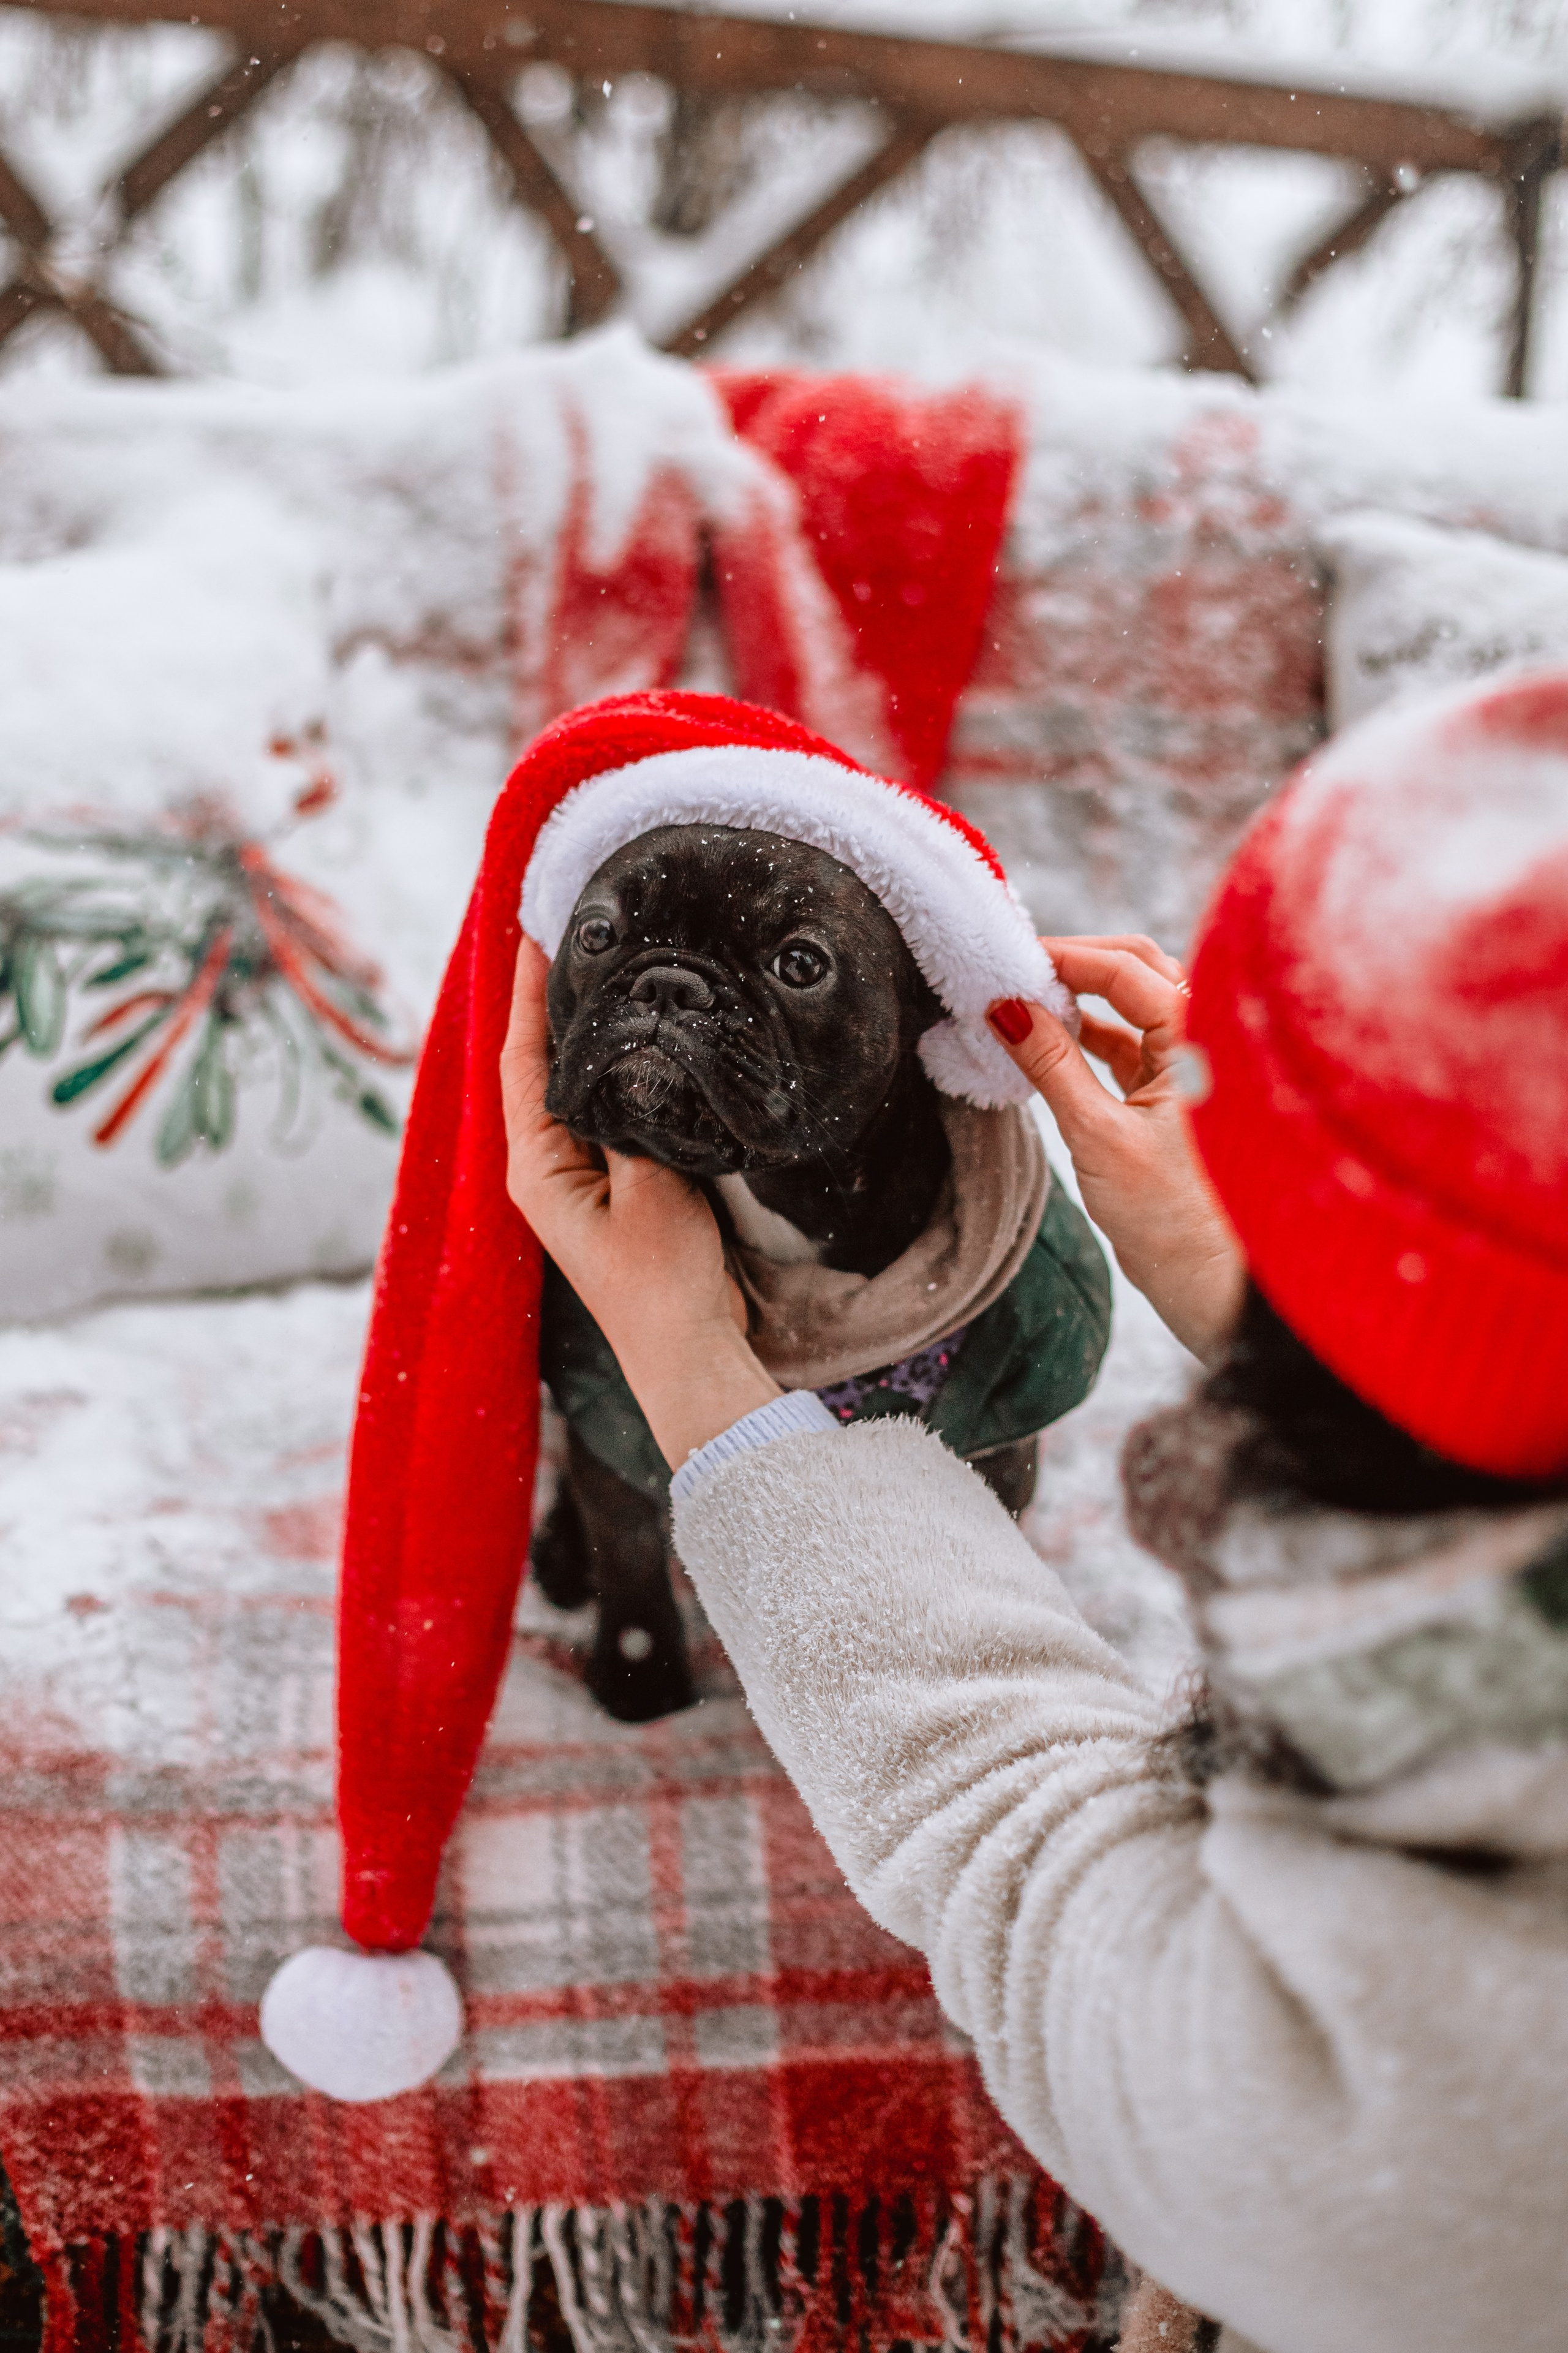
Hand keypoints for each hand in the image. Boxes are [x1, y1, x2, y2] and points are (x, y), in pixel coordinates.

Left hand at [500, 937, 781, 1467]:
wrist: (691, 1350)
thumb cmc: (664, 1280)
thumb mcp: (650, 1183)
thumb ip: (631, 1109)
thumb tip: (623, 1044)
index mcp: (534, 1165)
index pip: (520, 1058)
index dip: (525, 992)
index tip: (535, 931)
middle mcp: (545, 1166)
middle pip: (539, 1064)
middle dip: (551, 1000)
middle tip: (573, 932)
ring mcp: (579, 1177)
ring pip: (574, 1085)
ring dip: (583, 1031)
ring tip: (603, 968)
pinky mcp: (615, 1185)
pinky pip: (605, 1108)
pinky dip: (613, 1068)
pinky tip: (636, 1038)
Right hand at [989, 937, 1243, 1359]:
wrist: (1209, 1279)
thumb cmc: (1171, 1216)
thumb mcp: (1098, 1136)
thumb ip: (1050, 1065)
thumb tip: (1004, 1008)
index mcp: (1201, 1039)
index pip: (1128, 970)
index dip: (1067, 957)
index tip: (1012, 958)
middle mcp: (1203, 1039)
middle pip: (1137, 968)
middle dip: (1076, 962)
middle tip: (1017, 968)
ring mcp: (1188, 1063)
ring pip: (1131, 1003)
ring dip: (1080, 996)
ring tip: (1025, 999)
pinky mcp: (1170, 1091)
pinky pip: (1125, 1040)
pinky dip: (1086, 1033)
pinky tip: (1044, 1036)